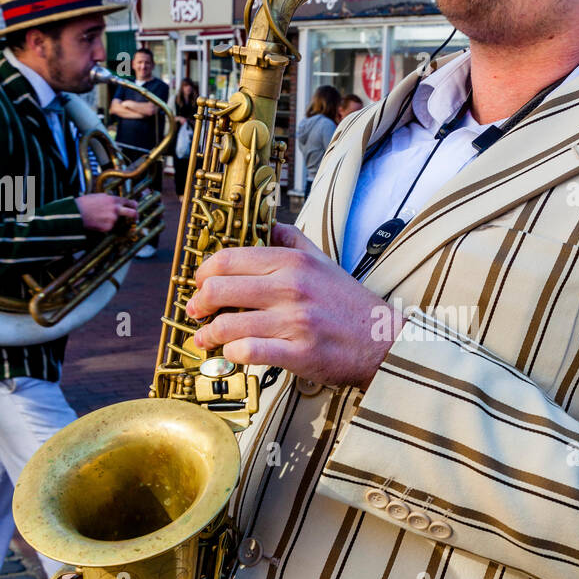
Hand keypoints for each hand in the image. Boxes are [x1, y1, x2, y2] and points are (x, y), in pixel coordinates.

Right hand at [76, 193, 138, 231]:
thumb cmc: (84, 203)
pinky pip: (109, 228)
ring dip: (111, 221)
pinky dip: (104, 226)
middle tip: (135, 218)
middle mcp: (116, 209)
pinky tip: (96, 222)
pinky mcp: (108, 227)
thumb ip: (109, 199)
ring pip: (117, 221)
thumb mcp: (98, 196)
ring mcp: (113, 219)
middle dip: (135, 216)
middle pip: (132, 213)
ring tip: (99, 217)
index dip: (134, 205)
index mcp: (114, 200)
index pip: (129, 202)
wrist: (77, 213)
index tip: (135, 207)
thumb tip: (114, 200)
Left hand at [185, 224, 404, 390]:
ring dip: (209, 334)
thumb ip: (293, 240)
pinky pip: (249, 352)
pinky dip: (232, 354)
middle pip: (220, 288)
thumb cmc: (349, 304)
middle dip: (199, 303)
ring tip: (205, 338)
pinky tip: (231, 354)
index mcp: (293, 261)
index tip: (200, 283)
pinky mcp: (299, 352)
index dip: (204, 272)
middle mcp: (291, 287)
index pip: (229, 258)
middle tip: (195, 312)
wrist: (384, 341)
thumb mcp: (324, 261)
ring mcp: (295, 321)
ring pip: (229, 324)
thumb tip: (269, 223)